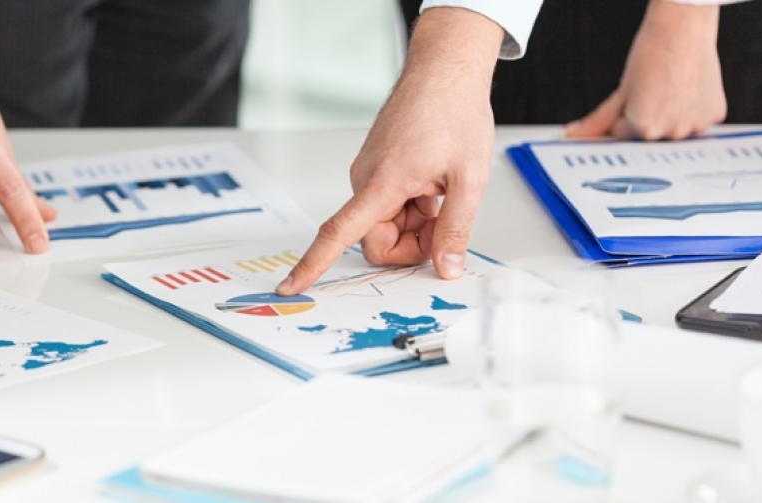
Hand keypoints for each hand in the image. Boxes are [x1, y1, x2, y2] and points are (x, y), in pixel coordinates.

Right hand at [276, 7, 502, 295]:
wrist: (445, 71)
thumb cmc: (454, 112)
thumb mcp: (469, 179)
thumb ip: (456, 229)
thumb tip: (445, 268)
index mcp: (382, 182)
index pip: (338, 233)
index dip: (313, 264)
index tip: (292, 287)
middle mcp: (366, 179)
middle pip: (376, 240)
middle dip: (411, 243)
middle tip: (443, 221)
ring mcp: (369, 174)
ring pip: (386, 224)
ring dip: (415, 222)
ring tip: (441, 192)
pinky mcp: (376, 169)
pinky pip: (388, 206)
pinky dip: (412, 206)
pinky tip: (432, 184)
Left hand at [566, 0, 724, 139]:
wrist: (682, 29)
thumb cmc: (652, 54)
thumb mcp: (621, 91)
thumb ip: (599, 120)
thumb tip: (576, 134)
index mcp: (645, 128)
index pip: (623, 136)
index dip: (621, 117)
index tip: (627, 102)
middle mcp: (672, 131)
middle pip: (649, 136)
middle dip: (644, 119)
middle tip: (650, 92)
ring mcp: (696, 125)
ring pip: (673, 130)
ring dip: (668, 117)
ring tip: (668, 90)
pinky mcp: (715, 115)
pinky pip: (697, 121)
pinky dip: (690, 111)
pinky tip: (686, 91)